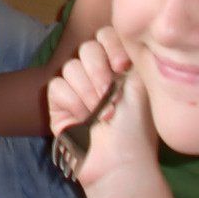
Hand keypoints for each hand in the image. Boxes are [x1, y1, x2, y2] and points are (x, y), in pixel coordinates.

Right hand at [47, 26, 157, 189]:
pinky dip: (73, 101)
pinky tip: (83, 118)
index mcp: (118, 67)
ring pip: (71, 67)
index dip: (111, 46)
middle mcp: (96, 74)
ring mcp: (76, 88)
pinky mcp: (58, 104)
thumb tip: (114, 36)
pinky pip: (57, 86)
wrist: (120, 161)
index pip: (106, 36)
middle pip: (86, 48)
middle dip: (99, 71)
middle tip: (110, 95)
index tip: (122, 66)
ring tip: (100, 114)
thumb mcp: (140, 86)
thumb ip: (127, 56)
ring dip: (88, 91)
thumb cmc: (136, 128)